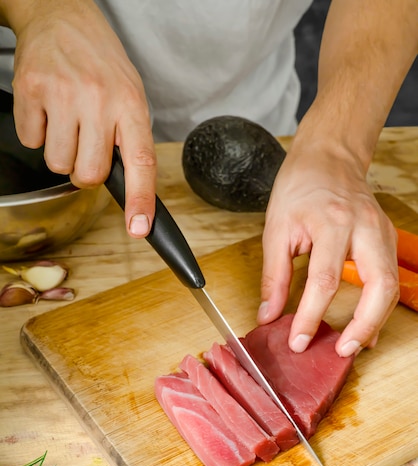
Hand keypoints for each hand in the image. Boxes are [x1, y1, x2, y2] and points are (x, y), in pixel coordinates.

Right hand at [8, 0, 155, 236]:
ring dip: (61, 152)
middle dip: (87, 170)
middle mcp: (99, 100)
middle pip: (90, 175)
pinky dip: (38, 132)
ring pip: (58, 165)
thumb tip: (131, 189)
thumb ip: (130, 140)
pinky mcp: (30, 91)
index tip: (138, 228)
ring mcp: (62, 94)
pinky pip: (31, 142)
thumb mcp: (130, 95)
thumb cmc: (101, 63)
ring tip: (67, 120)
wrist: (62, 15)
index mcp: (131, 104)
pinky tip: (48, 109)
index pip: (141, 162)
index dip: (141, 200)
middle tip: (87, 143)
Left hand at [257, 141, 398, 356]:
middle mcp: (364, 228)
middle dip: (363, 326)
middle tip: (343, 351)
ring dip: (375, 320)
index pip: (324, 281)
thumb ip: (275, 276)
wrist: (328, 158)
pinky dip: (379, 305)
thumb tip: (268, 315)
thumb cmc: (299, 188)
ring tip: (354, 344)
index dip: (310, 317)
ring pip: (391, 286)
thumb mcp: (276, 229)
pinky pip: (389, 277)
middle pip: (378, 287)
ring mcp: (381, 232)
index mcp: (332, 223)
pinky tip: (366, 323)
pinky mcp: (387, 238)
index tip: (297, 341)